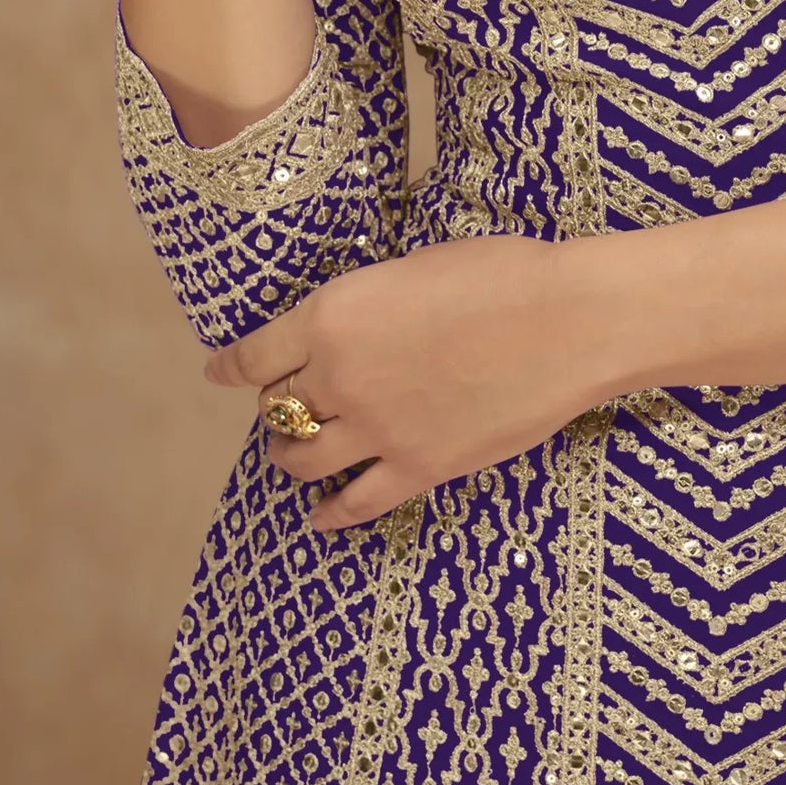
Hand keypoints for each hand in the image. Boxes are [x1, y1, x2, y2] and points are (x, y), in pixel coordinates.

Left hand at [205, 234, 619, 530]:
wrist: (567, 322)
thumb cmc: (502, 274)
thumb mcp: (413, 268)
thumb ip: (368, 304)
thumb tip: (355, 326)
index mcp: (333, 314)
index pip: (256, 354)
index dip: (231, 368)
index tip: (219, 374)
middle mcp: (339, 376)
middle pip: (280, 407)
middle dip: (276, 407)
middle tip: (285, 406)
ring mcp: (376, 430)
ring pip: (303, 458)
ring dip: (290, 458)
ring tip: (290, 458)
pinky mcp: (417, 469)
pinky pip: (356, 503)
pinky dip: (330, 513)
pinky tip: (321, 515)